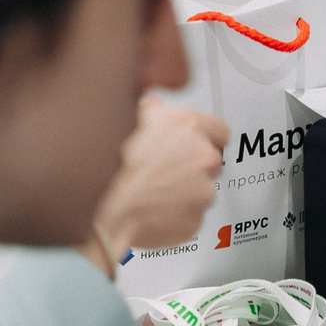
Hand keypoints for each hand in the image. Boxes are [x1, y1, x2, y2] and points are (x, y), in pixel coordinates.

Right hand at [90, 95, 226, 267]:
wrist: (105, 207)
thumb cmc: (115, 163)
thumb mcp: (130, 120)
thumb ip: (151, 110)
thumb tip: (153, 105)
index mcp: (191, 128)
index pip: (220, 132)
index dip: (205, 139)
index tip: (194, 146)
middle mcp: (203, 158)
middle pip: (211, 163)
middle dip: (193, 168)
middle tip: (165, 171)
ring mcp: (202, 192)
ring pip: (200, 192)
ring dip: (184, 193)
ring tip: (153, 192)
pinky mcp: (195, 220)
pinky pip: (189, 218)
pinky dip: (176, 216)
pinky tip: (153, 210)